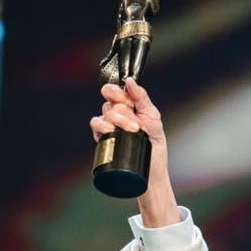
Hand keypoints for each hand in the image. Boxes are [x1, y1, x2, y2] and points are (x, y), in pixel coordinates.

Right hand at [90, 77, 177, 225]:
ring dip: (118, 120)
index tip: (127, 100)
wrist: (152, 169)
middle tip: (137, 124)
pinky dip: (102, 125)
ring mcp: (109, 126)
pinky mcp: (103, 138)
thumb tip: (131, 81)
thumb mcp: (153, 117)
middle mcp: (116, 114)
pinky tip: (110, 130)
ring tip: (132, 131)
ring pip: (105, 112)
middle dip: (124, 111)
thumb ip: (142, 98)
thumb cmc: (154, 144)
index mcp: (128, 106)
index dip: (117, 92)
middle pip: (110, 102)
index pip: (115, 91)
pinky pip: (96, 124)